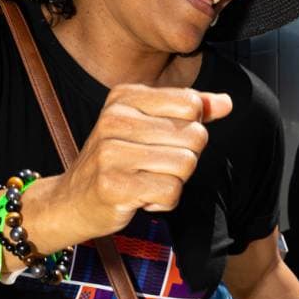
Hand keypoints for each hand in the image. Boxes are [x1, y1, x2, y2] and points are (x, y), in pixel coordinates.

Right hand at [27, 86, 232, 243]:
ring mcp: (111, 152)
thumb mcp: (148, 125)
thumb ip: (189, 111)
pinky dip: (165, 201)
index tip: (165, 140)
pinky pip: (172, 192)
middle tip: (154, 166)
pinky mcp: (113, 185)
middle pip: (195, 136)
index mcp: (125, 97)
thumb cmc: (117, 161)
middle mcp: (115, 119)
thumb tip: (227, 102)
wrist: (71, 201)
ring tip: (146, 180)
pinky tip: (141, 197)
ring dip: (174, 181)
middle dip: (185, 158)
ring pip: (186, 165)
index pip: (190, 104)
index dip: (191, 128)